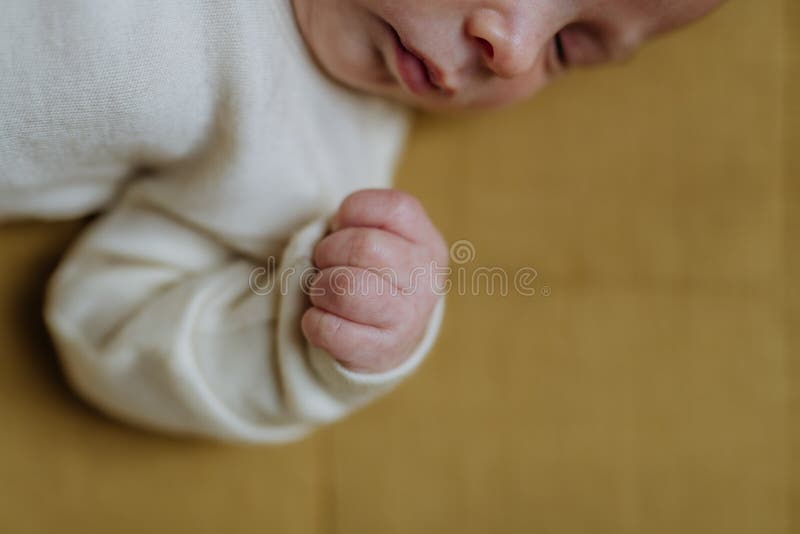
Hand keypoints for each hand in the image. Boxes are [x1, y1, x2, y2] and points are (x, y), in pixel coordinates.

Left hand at [302, 189, 447, 373]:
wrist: (393, 339)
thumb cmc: (377, 276)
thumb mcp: (385, 240)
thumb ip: (362, 224)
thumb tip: (327, 232)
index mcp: (427, 242)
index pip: (392, 208)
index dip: (352, 211)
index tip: (342, 227)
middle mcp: (425, 279)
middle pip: (364, 246)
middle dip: (328, 251)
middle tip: (326, 263)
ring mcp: (407, 318)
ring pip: (346, 288)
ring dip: (320, 288)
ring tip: (325, 292)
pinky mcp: (381, 352)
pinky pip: (330, 329)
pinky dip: (313, 322)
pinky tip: (324, 319)